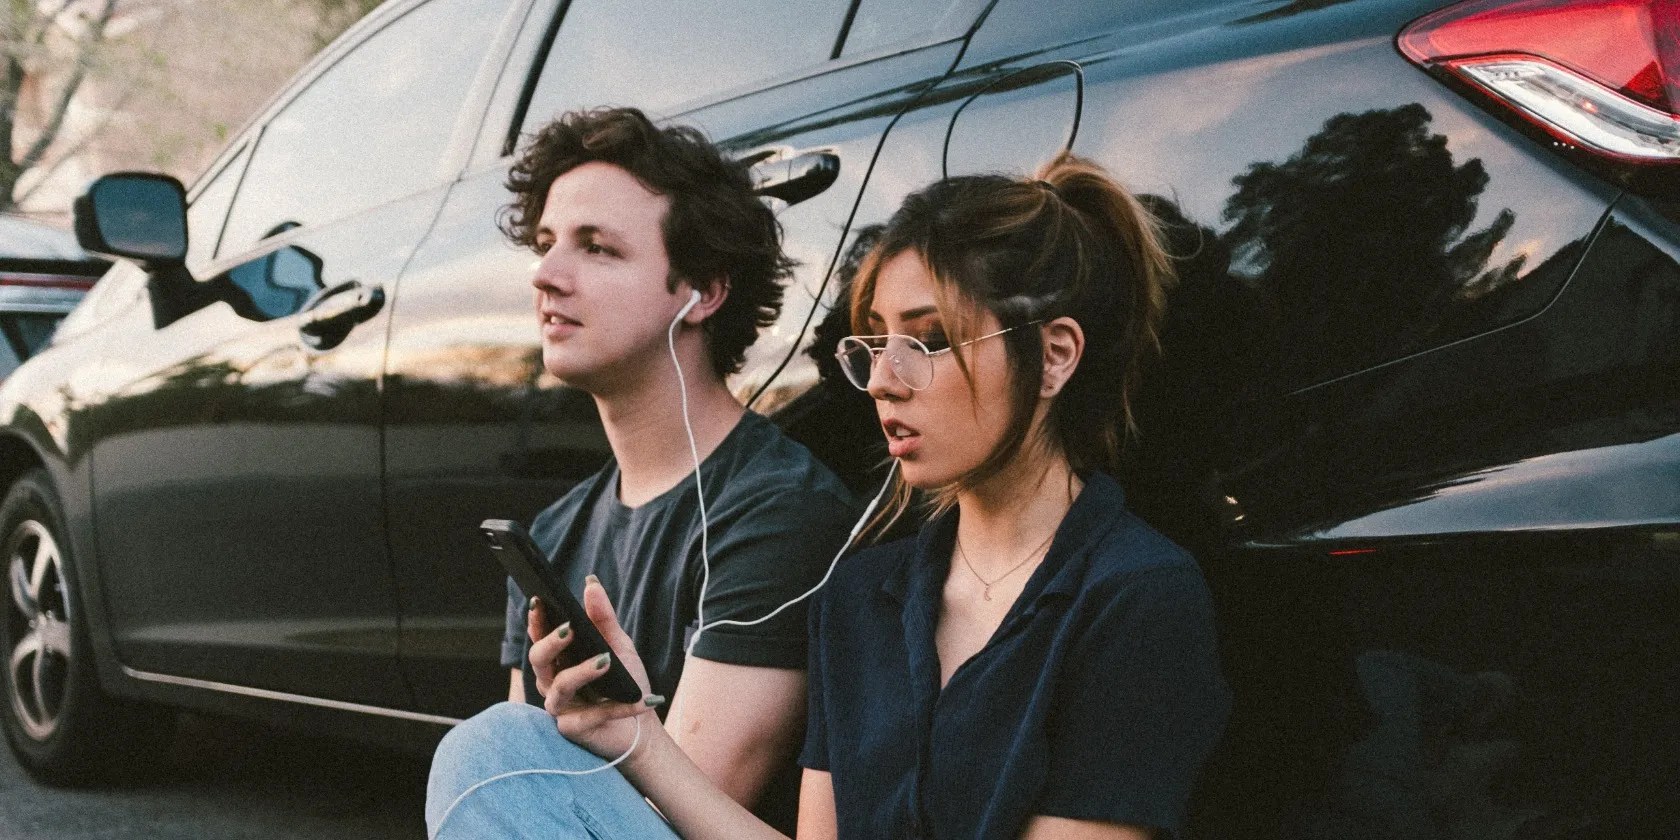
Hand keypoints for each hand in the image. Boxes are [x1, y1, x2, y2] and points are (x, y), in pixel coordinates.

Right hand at [527, 577, 662, 758]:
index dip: (536, 621)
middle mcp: (553, 683)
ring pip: (560, 688)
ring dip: (582, 672)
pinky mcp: (575, 730)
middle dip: (550, 643)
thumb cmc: (624, 682)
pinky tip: (643, 699)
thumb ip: (603, 618)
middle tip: (570, 629)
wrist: (642, 726)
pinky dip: (620, 707)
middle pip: (538, 661)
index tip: (539, 600)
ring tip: (606, 660)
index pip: (540, 637)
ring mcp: (561, 708)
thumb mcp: (618, 646)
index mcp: (559, 661)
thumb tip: (591, 583)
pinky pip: (594, 717)